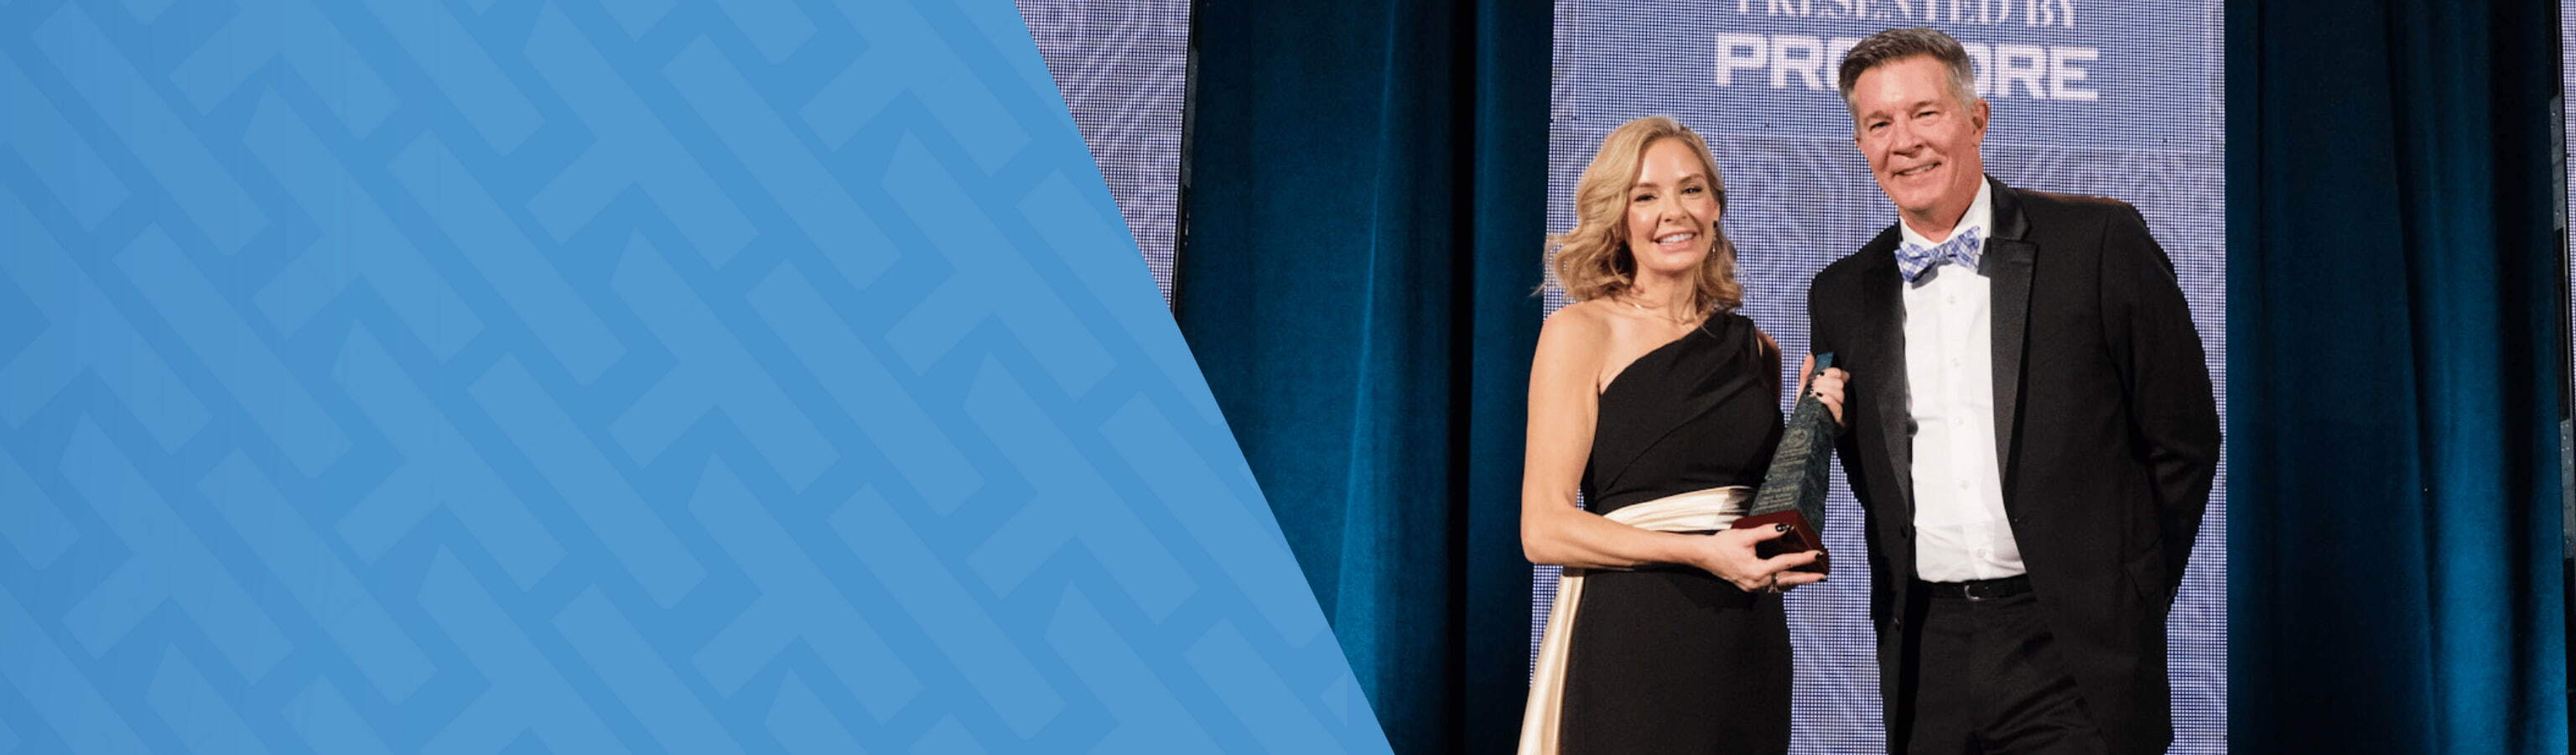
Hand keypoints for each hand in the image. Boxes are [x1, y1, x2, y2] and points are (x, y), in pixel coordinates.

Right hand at [1686, 524, 1825, 592]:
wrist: (1703, 555)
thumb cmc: (1721, 545)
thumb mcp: (1745, 535)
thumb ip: (1767, 532)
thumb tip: (1785, 528)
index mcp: (1757, 571)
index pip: (1786, 563)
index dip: (1803, 558)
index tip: (1817, 554)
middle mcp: (1756, 583)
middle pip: (1788, 581)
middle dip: (1806, 578)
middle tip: (1822, 575)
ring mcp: (1753, 587)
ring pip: (1780, 586)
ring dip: (1795, 581)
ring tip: (1810, 577)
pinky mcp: (1749, 586)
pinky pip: (1771, 587)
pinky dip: (1783, 583)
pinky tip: (1789, 579)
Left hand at [1797, 354, 1849, 426]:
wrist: (1803, 428)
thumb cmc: (1806, 408)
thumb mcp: (1805, 388)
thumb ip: (1807, 372)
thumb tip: (1810, 356)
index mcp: (1835, 389)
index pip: (1842, 375)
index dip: (1832, 372)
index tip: (1820, 374)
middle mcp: (1842, 399)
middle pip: (1840, 384)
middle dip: (1825, 382)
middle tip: (1813, 385)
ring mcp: (1842, 410)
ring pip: (1840, 394)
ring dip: (1824, 390)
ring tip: (1813, 392)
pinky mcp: (1840, 421)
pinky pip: (1837, 407)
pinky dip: (1827, 400)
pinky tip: (1818, 397)